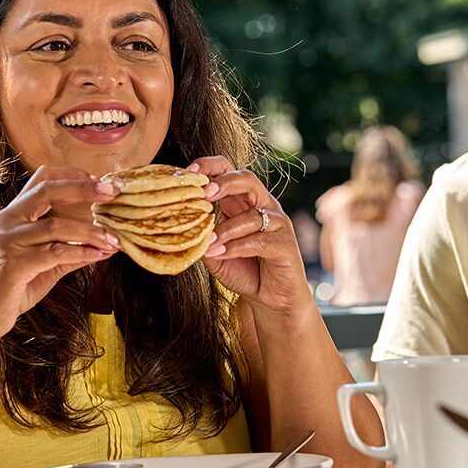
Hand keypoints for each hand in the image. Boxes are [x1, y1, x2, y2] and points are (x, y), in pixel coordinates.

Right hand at [0, 165, 119, 329]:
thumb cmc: (9, 290)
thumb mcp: (44, 267)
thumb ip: (69, 253)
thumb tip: (103, 247)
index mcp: (12, 216)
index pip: (40, 179)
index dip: (70, 175)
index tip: (97, 180)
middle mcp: (6, 221)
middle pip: (47, 190)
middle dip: (83, 188)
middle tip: (112, 191)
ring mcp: (7, 241)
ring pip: (56, 225)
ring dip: (90, 232)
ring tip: (113, 240)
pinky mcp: (12, 264)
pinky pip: (54, 252)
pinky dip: (81, 252)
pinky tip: (98, 255)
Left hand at [187, 157, 310, 315]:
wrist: (271, 300)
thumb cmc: (244, 271)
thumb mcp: (215, 254)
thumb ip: (202, 238)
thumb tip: (182, 226)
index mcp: (243, 203)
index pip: (229, 171)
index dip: (210, 167)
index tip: (189, 173)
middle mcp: (263, 207)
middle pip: (247, 179)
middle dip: (224, 182)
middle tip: (204, 194)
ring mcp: (277, 224)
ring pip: (253, 214)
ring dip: (227, 228)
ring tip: (209, 242)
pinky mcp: (286, 244)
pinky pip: (260, 240)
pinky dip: (237, 246)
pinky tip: (221, 253)